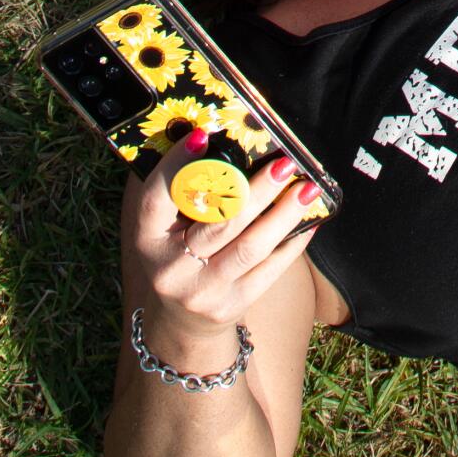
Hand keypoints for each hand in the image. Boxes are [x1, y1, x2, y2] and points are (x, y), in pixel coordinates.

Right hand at [128, 143, 327, 349]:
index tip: (203, 134)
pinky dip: (292, 242)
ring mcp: (202, 291)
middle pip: (219, 223)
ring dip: (284, 214)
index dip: (177, 165)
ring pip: (251, 247)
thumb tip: (218, 140)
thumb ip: (184, 191)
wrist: (182, 322)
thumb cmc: (178, 257)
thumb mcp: (166, 229)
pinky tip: (310, 220)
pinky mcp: (233, 305)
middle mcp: (171, 268)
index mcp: (148, 239)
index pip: (157, 198)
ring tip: (308, 188)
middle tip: (284, 163)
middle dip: (256, 190)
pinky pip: (270, 270)